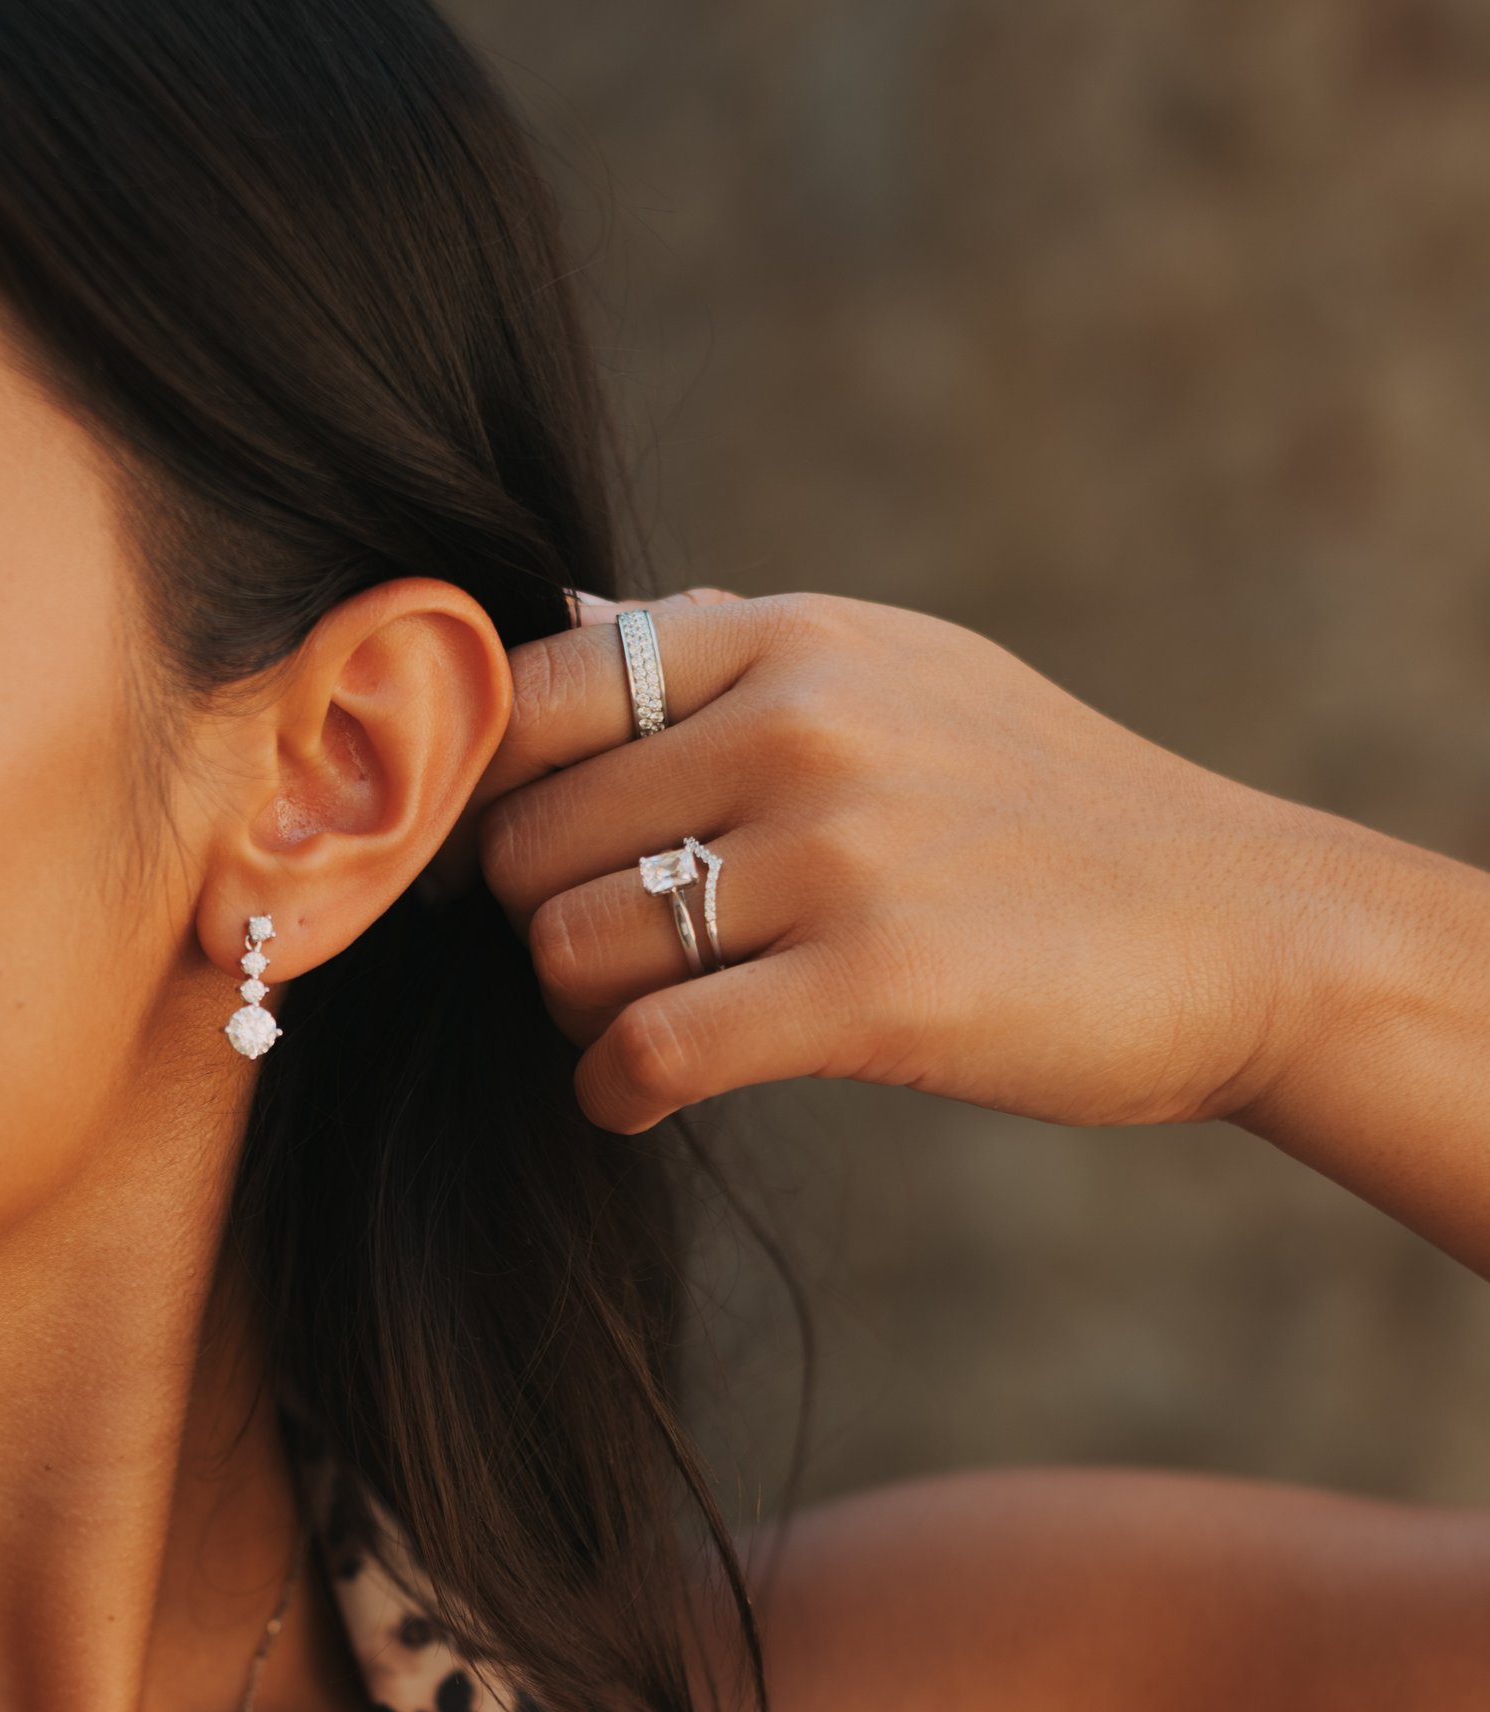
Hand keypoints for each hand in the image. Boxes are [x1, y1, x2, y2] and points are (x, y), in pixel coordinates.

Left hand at [467, 589, 1356, 1135]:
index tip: (495, 866)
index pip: (528, 696)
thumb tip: (569, 612)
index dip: (471, 798)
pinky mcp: (873, 990)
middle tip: (602, 967)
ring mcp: (840, 855)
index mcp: (792, 638)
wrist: (1239, 927)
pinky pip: (646, 1050)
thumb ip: (727, 650)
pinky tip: (640, 1098)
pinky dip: (613, 1092)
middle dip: (533, 924)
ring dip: (575, 1016)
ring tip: (643, 1027)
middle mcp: (803, 725)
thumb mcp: (899, 675)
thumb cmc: (1042, 812)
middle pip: (528, 842)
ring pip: (569, 949)